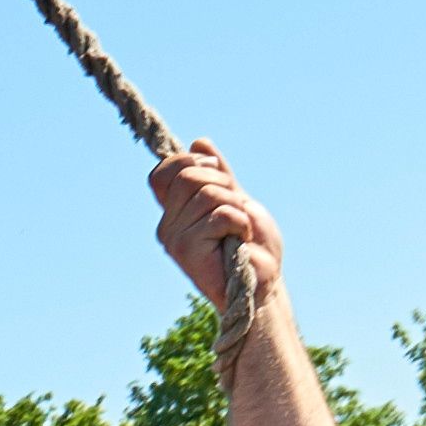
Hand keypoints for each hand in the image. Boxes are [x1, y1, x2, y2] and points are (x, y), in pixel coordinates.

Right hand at [147, 138, 283, 318]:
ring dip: (235, 206)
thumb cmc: (250, 245)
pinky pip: (219, 214)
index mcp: (174, 211)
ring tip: (239, 228)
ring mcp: (174, 238)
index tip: (218, 178)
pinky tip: (239, 240)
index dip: (190, 163)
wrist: (261, 282)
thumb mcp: (236, 198)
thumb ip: (218, 174)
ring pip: (206, 194)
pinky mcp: (186, 251)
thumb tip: (199, 143)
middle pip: (187, 175)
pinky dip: (240, 221)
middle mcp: (168, 224)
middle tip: (235, 208)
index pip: (164, 171)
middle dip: (222, 184)